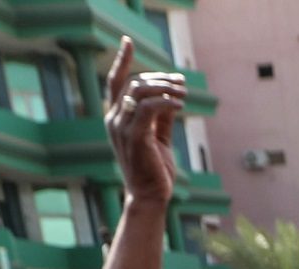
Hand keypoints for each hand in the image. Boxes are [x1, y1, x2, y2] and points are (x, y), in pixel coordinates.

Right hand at [103, 38, 182, 204]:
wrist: (150, 197)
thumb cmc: (154, 170)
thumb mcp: (158, 136)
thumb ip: (162, 115)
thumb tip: (172, 95)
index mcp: (117, 118)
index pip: (115, 82)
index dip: (121, 60)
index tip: (127, 41)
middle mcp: (114, 120)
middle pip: (134, 83)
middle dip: (160, 79)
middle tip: (181, 84)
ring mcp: (122, 128)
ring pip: (140, 91)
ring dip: (165, 88)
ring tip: (184, 94)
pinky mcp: (135, 137)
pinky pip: (149, 108)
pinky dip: (166, 101)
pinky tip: (180, 104)